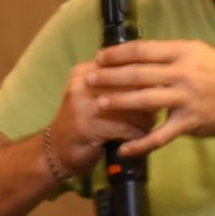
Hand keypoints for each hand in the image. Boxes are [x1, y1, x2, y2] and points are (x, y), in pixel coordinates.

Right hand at [47, 59, 158, 177]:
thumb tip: (154, 76)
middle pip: (129, 84)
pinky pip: (125, 128)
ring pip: (131, 106)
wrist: (55, 151)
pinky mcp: (90, 128)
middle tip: (159, 107)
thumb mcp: (92, 96)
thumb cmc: (82, 122)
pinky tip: (140, 138)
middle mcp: (83, 84)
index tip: (156, 86)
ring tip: (149, 124)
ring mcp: (85, 106)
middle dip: (148, 97)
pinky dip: (137, 134)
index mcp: (85, 71)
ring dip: (146, 118)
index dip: (145, 75)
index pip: (123, 64)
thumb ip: (114, 83)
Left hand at [89, 39, 214, 157]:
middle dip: (110, 76)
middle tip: (89, 78)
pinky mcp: (189, 122)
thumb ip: (171, 56)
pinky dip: (140, 144)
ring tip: (98, 104)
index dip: (119, 54)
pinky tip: (123, 149)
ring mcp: (186, 98)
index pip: (144, 50)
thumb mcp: (198, 54)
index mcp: (184, 52)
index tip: (101, 57)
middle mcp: (184, 73)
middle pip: (139, 73)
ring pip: (145, 100)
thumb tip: (141, 55)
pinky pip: (160, 136)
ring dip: (119, 102)